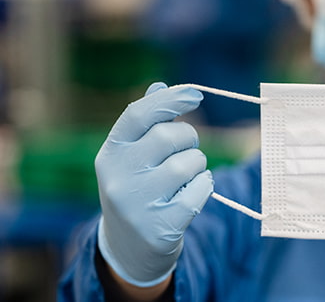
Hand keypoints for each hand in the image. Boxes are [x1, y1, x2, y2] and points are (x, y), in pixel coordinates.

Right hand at [95, 83, 212, 286]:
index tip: (196, 94)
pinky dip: (204, 186)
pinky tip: (192, 193)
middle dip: (189, 139)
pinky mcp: (161, 226)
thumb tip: (160, 86)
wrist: (130, 248)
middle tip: (186, 150)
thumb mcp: (132, 156)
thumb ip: (147, 122)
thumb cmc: (138, 187)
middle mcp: (118, 177)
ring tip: (185, 177)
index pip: (138, 114)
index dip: (170, 99)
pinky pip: (200, 190)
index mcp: (110, 153)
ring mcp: (138, 204)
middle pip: (170, 136)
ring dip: (198, 165)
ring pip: (189, 163)